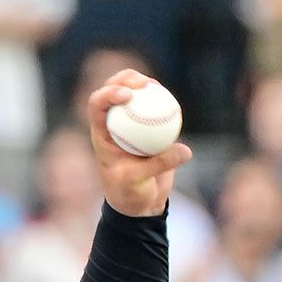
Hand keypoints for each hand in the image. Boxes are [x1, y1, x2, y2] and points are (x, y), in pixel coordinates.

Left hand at [88, 68, 192, 216]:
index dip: (109, 94)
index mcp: (102, 134)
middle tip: (143, 84)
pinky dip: (164, 103)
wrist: (141, 202)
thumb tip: (184, 150)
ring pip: (136, 95)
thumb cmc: (130, 194)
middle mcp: (114, 124)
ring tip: (155, 86)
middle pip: (114, 91)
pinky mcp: (150, 127)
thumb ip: (158, 165)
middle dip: (125, 79)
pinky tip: (173, 104)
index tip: (128, 96)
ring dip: (145, 85)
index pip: (98, 105)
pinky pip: (156, 108)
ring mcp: (132, 123)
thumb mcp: (138, 182)